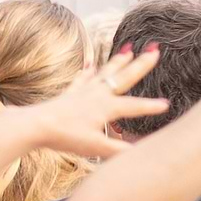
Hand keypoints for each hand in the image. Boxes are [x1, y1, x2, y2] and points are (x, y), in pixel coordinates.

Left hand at [29, 45, 167, 157]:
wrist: (34, 126)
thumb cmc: (65, 137)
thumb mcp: (97, 147)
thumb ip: (121, 150)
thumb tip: (143, 152)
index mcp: (107, 107)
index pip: (135, 106)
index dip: (151, 107)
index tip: (166, 104)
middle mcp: (98, 95)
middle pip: (124, 77)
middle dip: (142, 64)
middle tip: (155, 49)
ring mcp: (83, 92)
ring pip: (105, 73)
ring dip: (118, 61)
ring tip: (128, 48)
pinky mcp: (69, 94)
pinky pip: (82, 80)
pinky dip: (88, 71)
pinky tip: (90, 64)